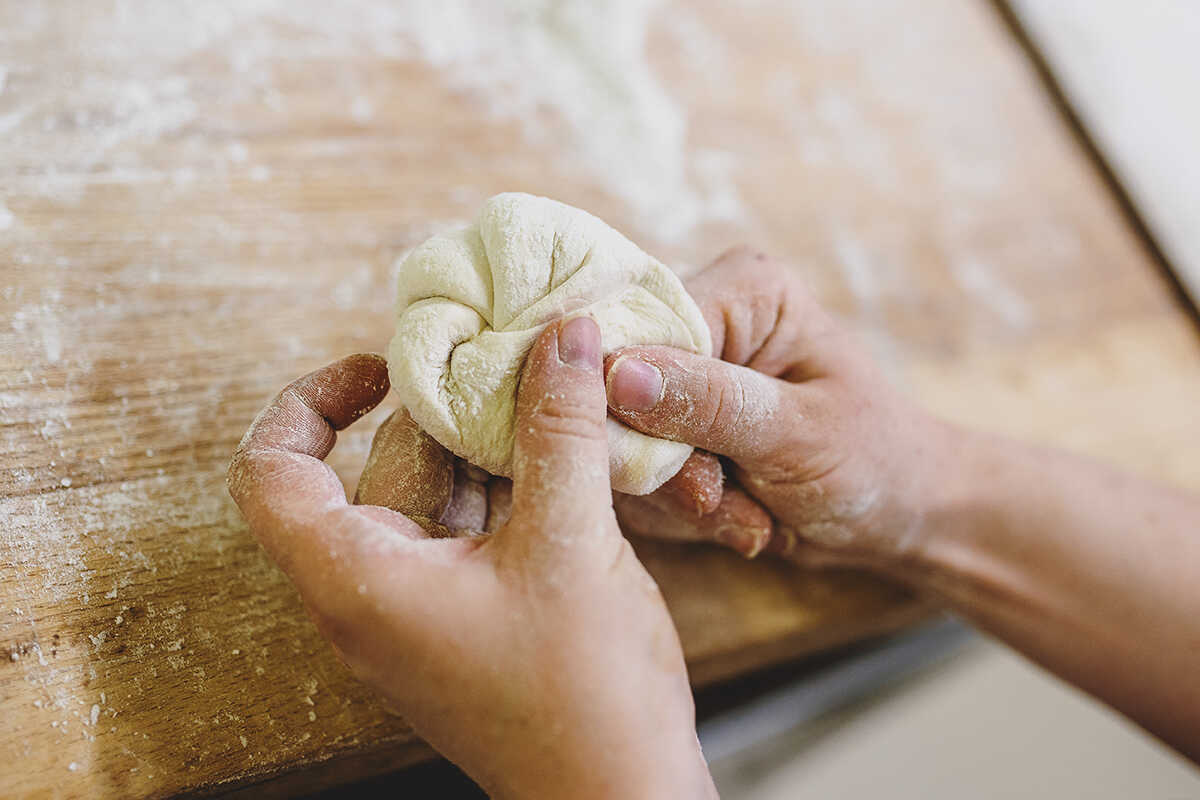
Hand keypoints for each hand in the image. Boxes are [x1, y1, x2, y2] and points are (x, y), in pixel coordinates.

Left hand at [227, 319, 716, 798]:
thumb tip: (566, 334)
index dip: (310, 402)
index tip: (382, 367)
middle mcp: (374, 594)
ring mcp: (421, 610)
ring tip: (556, 399)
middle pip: (375, 468)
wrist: (622, 799)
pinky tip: (569, 457)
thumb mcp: (569, 545)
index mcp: (360, 580)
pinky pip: (470, 529)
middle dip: (442, 410)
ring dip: (489, 445)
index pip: (273, 471)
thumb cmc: (584, 698)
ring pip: (433, 495)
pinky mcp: (466, 619)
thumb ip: (561, 430)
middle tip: (511, 361)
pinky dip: (510, 486)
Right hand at [604, 247, 947, 572]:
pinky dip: (679, 514)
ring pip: (619, 443)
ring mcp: (677, 379)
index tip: (686, 472)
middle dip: (668, 467)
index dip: (634, 401)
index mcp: (742, 290)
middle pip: (615, 390)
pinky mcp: (666, 429)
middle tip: (724, 502)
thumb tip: (615, 374)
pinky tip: (737, 516)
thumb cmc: (873, 459)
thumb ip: (712, 403)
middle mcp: (700, 321)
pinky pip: (633, 477)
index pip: (640, 327)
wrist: (897, 512)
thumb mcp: (801, 434)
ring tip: (750, 514)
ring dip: (678, 499)